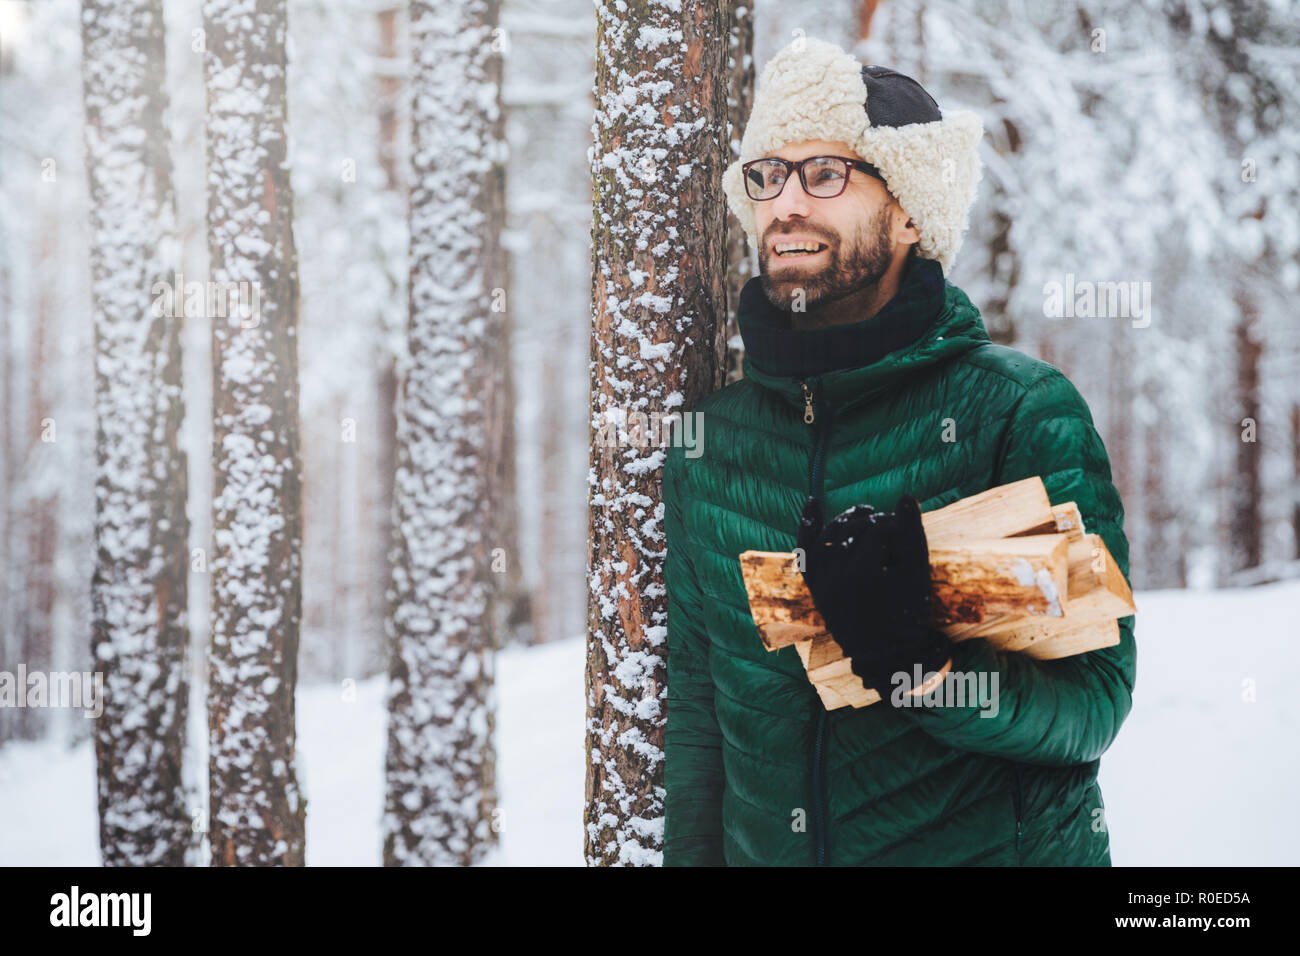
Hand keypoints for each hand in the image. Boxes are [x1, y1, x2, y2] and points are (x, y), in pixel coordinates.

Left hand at [796, 493, 951, 697]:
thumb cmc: (908, 616)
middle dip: (873, 522)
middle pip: (851, 531)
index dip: (894, 524)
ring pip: (827, 536)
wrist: (886, 655)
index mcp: (862, 574)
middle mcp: (835, 576)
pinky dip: (807, 527)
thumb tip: (906, 497)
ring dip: (846, 521)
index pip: (877, 531)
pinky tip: (812, 501)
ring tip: (865, 515)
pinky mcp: (816, 586)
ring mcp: (821, 581)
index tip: (906, 528)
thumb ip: (911, 536)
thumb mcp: (915, 576)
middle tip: (890, 524)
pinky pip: (805, 551)